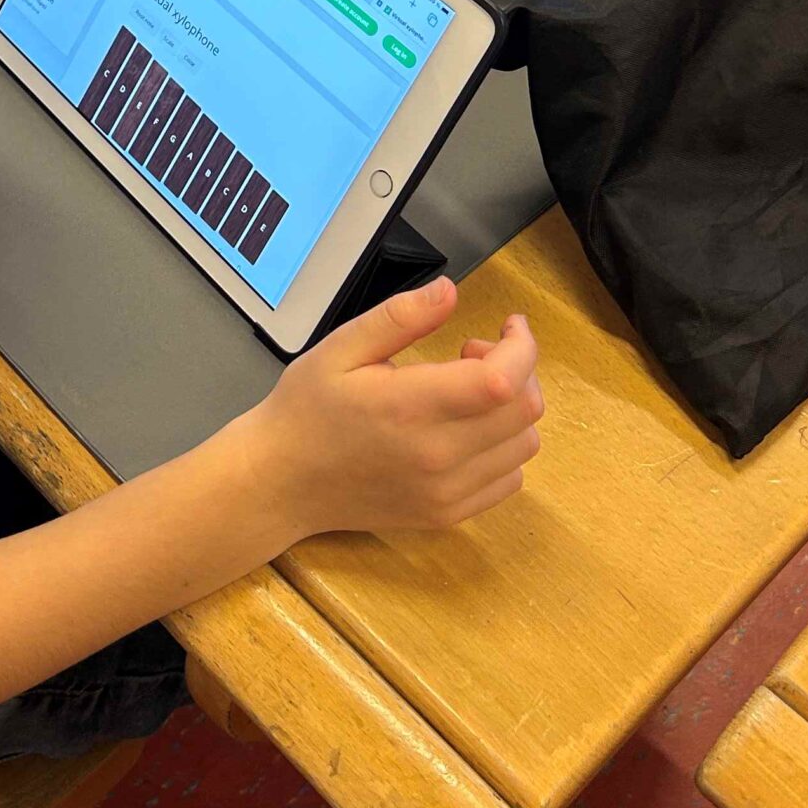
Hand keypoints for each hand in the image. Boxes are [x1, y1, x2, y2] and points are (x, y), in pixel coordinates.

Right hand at [247, 280, 542, 542]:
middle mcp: (438, 457)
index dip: (521, 346)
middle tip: (472, 352)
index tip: (509, 323)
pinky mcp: (448, 516)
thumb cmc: (307, 408)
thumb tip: (451, 291)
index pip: (502, 381)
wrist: (282, 482)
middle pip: (525, 411)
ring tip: (467, 391)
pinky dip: (504, 447)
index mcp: (410, 407)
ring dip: (512, 408)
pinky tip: (466, 429)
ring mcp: (446, 493)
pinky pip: (508, 480)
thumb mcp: (341, 347)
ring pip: (524, 445)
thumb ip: (400, 317)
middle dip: (517, 368)